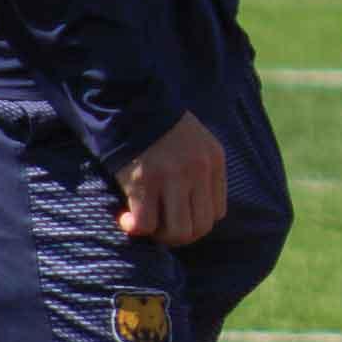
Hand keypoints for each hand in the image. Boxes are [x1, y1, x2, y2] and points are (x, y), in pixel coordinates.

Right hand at [116, 113, 227, 246]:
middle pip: (200, 227)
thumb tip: (193, 208)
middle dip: (178, 236)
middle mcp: (199, 171)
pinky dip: (134, 228)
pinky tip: (124, 217)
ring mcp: (173, 177)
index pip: (217, 213)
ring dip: (158, 236)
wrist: (132, 105)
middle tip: (158, 225)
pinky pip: (145, 224)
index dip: (195, 221)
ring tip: (144, 223)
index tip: (174, 215)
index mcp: (215, 161)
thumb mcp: (196, 143)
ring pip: (177, 232)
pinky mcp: (144, 182)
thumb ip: (201, 171)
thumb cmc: (160, 128)